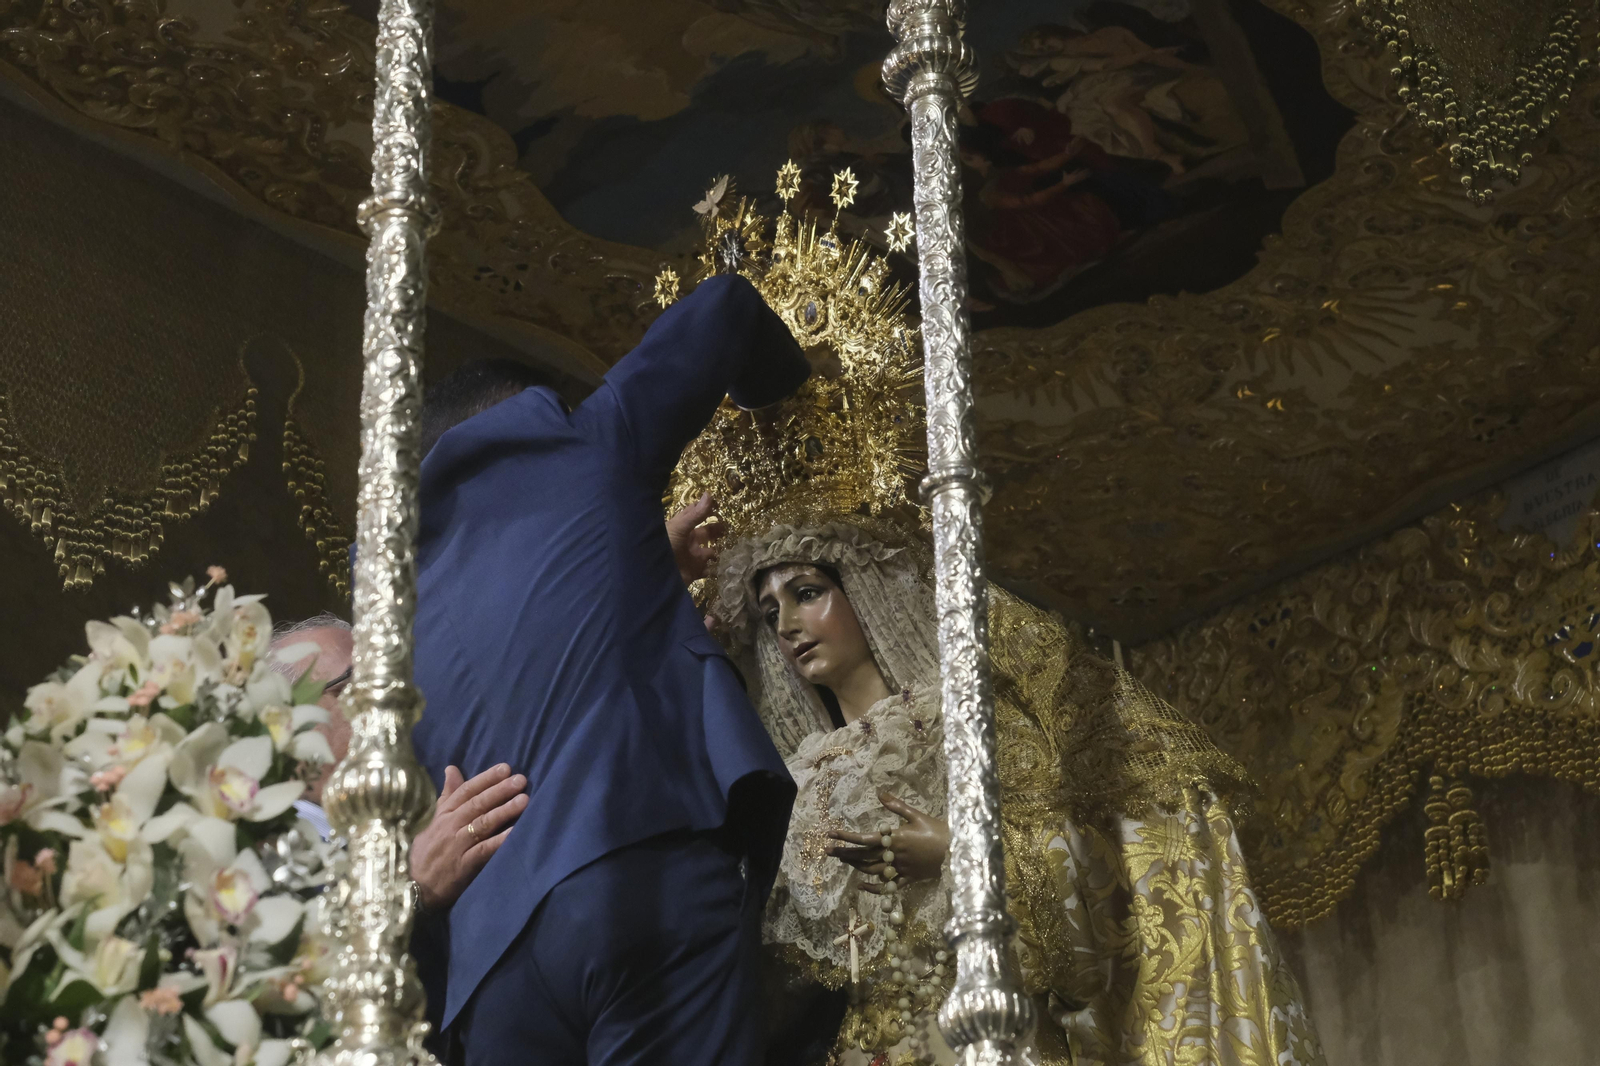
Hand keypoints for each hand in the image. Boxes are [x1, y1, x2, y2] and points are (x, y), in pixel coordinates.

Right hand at [411, 764, 527, 910]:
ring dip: (504, 811)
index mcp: (444, 814)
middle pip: (477, 804)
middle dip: (500, 790)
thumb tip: (452, 768)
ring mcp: (457, 845)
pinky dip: (499, 840)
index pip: (466, 791)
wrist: (414, 887)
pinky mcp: (463, 865)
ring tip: (524, 800)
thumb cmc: (427, 852)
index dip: (486, 778)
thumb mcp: (434, 821)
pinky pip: (484, 850)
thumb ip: (447, 796)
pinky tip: (515, 832)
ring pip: (482, 823)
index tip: (505, 768)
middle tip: (520, 779)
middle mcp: (450, 826)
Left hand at [667, 493, 725, 586]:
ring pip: (710, 551)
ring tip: (734, 545)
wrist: (657, 574)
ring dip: (720, 549)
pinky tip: (727, 563)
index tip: (721, 503)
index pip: (695, 514)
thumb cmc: (666, 546)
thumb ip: (696, 514)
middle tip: (732, 525)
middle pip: (706, 532)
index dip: (707, 508)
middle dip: (718, 530)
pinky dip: (717, 568)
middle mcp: (688, 540)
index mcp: (683, 528)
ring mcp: (692, 556)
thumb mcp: (680, 527)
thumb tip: (710, 494)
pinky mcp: (695, 571)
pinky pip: (709, 570)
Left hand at [827, 790, 949, 894]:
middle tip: (827, 851)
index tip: (830, 834)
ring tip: (843, 861)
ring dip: (856, 866)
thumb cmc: (937, 830)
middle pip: (864, 857)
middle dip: (844, 853)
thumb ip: (896, 806)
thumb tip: (879, 793)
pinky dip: (873, 887)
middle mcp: (894, 856)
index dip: (846, 837)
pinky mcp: (908, 879)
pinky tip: (862, 885)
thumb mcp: (917, 815)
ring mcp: (900, 869)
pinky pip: (887, 886)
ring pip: (872, 871)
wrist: (957, 851)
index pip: (864, 839)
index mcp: (894, 838)